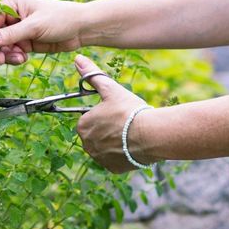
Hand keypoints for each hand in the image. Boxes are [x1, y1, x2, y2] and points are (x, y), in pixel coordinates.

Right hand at [0, 0, 84, 64]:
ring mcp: (18, 30)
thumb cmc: (60, 18)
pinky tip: (24, 58)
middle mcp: (12, 16)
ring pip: (2, 47)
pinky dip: (15, 58)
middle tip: (1, 60)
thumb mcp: (34, 26)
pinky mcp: (25, 43)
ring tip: (19, 59)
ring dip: (7, 55)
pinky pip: (12, 52)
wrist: (81, 29)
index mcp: (12, 3)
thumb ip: (11, 34)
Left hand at [75, 55, 157, 172]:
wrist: (151, 135)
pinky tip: (133, 146)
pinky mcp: (112, 168)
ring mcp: (99, 159)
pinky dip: (123, 154)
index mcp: (82, 126)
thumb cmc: (129, 110)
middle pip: (97, 134)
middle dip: (108, 129)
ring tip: (130, 134)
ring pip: (105, 147)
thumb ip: (93, 75)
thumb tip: (78, 59)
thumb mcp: (110, 89)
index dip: (104, 114)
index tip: (117, 112)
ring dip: (115, 142)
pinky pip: (115, 160)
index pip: (90, 119)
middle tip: (125, 123)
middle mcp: (86, 145)